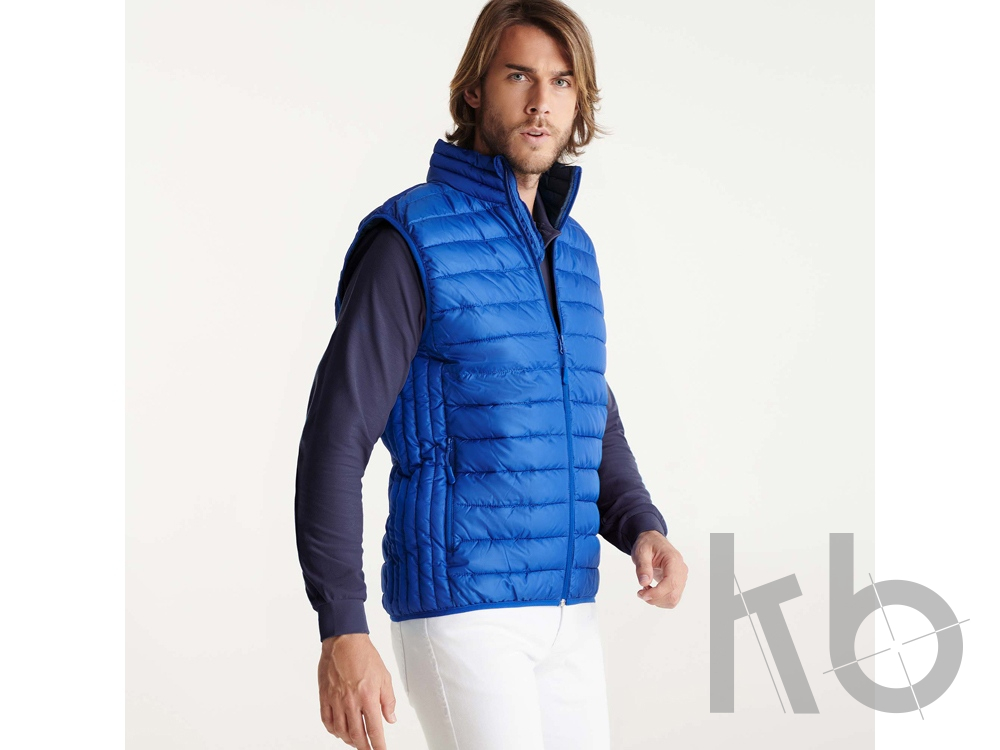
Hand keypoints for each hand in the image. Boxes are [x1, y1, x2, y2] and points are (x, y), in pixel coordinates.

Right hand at [318, 633, 396, 748]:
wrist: (344, 641)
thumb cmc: (364, 655)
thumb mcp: (385, 677)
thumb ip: (388, 700)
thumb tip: (390, 718)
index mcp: (368, 697)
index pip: (374, 729)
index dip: (378, 745)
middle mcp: (351, 702)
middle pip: (357, 735)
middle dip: (363, 747)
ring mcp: (336, 700)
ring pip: (341, 731)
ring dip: (349, 740)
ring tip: (356, 741)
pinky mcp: (325, 697)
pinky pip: (327, 720)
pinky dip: (333, 730)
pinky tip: (339, 731)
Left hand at [631, 530, 687, 608]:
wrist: (652, 541)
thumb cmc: (648, 544)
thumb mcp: (641, 551)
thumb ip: (643, 566)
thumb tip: (644, 583)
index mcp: (674, 560)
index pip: (671, 583)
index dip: (657, 593)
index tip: (642, 594)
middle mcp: (681, 570)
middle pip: (673, 595)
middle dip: (655, 599)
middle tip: (640, 592)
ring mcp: (681, 578)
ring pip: (673, 599)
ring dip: (657, 601)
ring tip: (645, 590)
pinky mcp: (677, 584)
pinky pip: (672, 599)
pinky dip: (660, 600)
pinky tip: (651, 591)